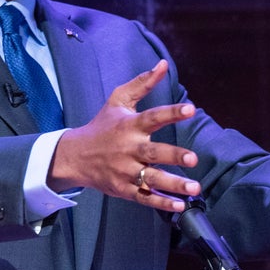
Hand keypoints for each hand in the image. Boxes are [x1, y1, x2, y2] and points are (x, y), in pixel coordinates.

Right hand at [47, 61, 200, 211]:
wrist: (75, 156)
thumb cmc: (102, 125)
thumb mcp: (119, 101)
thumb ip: (142, 84)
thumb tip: (163, 64)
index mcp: (130, 126)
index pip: (153, 117)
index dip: (172, 112)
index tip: (190, 109)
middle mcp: (128, 149)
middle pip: (154, 153)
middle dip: (174, 156)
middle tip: (193, 159)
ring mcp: (125, 171)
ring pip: (152, 179)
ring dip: (174, 184)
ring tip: (195, 188)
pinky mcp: (123, 189)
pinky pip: (144, 197)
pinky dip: (161, 203)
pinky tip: (179, 205)